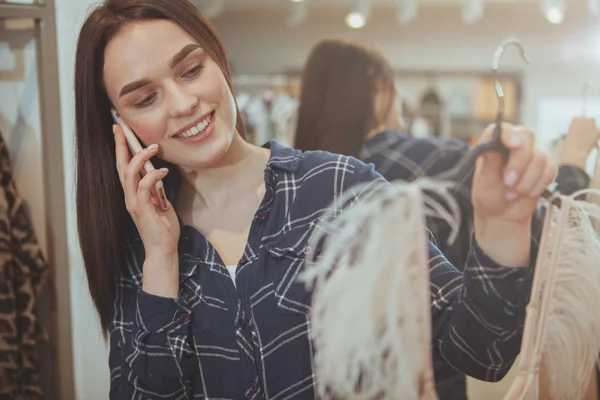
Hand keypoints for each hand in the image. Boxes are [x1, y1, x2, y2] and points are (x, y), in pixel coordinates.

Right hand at [114, 124, 180, 295]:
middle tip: (122, 127)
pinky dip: (152, 176)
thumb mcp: (160, 203)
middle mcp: (129, 196)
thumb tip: (157, 173)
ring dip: (140, 158)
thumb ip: (156, 189)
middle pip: (120, 165)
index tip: (119, 130)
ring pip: (129, 174)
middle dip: (121, 145)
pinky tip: (162, 171)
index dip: (121, 148)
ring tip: (153, 147)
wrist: (163, 250)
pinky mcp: (142, 210)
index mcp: (133, 194)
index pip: (123, 166)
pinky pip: (144, 187)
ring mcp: (134, 203)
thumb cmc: (162, 228)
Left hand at [472, 123, 557, 224]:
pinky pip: (550, 170)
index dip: (509, 134)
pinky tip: (526, 193)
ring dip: (526, 180)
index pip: (502, 128)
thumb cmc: (489, 196)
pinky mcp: (545, 167)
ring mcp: (531, 154)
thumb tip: (492, 148)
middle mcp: (514, 145)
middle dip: (520, 162)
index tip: (514, 146)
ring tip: (512, 194)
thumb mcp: (484, 183)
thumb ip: (489, 164)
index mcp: (494, 144)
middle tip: (508, 182)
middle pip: (526, 137)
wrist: (503, 214)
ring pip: (539, 157)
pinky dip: (537, 185)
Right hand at [560, 117, 598, 168]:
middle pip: (589, 119)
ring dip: (592, 129)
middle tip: (584, 133)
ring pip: (594, 125)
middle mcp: (584, 120)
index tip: (579, 129)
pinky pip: (598, 131)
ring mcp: (592, 125)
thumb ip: (575, 128)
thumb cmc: (570, 144)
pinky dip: (595, 135)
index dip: (579, 124)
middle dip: (587, 125)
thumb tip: (580, 128)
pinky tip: (590, 141)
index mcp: (576, 119)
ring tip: (587, 137)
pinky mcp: (598, 131)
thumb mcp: (569, 133)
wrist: (575, 152)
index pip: (580, 118)